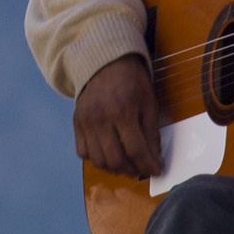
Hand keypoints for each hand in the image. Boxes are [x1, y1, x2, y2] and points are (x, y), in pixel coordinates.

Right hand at [74, 53, 163, 178]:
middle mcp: (100, 119)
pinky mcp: (77, 123)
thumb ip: (151, 133)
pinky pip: (83, 152)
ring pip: (98, 160)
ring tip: (127, 164)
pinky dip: (97, 159)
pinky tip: (109, 154)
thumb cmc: (131, 81)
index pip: (136, 150)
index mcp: (122, 111)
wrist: (105, 63)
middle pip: (115, 160)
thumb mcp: (149, 103)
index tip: (156, 170)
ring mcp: (85, 122)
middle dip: (132, 170)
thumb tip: (154, 159)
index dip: (148, 165)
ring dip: (115, 168)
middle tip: (142, 169)